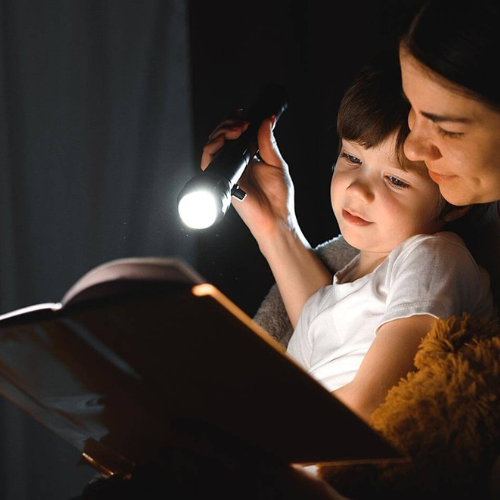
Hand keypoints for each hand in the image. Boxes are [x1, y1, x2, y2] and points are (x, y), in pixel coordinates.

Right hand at [201, 113, 295, 244]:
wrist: (276, 218)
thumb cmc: (279, 198)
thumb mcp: (277, 164)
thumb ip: (268, 142)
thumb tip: (266, 120)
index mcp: (249, 158)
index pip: (235, 135)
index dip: (235, 122)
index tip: (243, 114)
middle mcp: (237, 164)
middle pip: (222, 137)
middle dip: (229, 124)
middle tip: (242, 122)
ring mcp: (229, 172)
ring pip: (213, 146)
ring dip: (222, 132)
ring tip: (236, 129)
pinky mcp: (223, 180)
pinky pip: (209, 162)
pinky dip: (211, 148)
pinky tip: (223, 141)